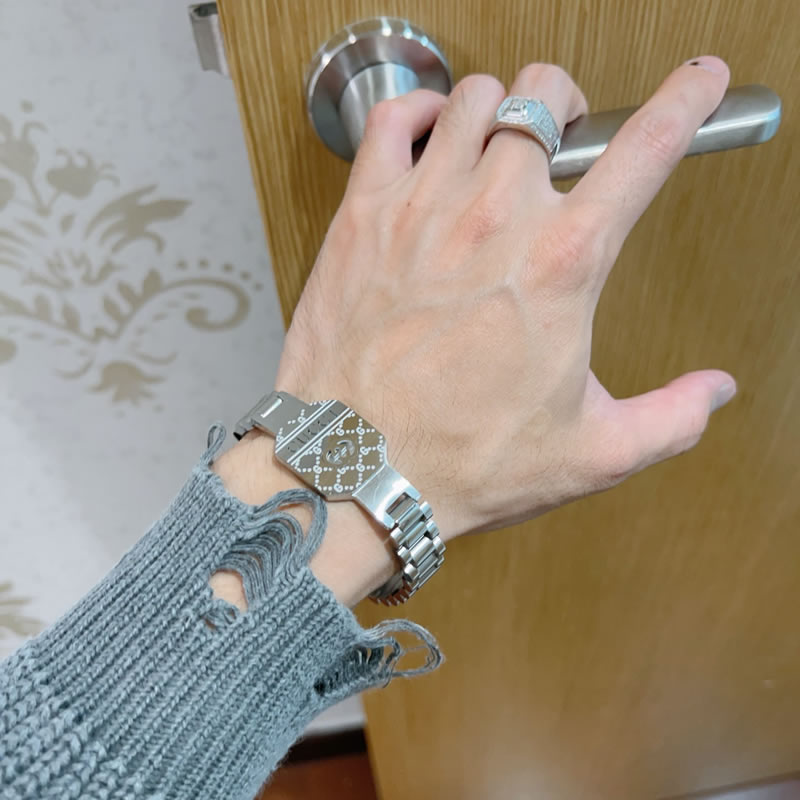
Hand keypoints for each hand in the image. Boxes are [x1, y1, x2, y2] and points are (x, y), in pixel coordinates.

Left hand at [275, 58, 734, 542]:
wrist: (357, 469)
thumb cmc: (464, 461)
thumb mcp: (591, 452)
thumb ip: (671, 419)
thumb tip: (714, 391)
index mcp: (562, 263)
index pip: (644, 148)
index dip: (685, 100)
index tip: (698, 83)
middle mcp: (494, 216)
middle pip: (546, 97)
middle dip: (566, 107)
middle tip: (561, 140)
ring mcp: (423, 207)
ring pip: (475, 98)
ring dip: (499, 108)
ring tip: (498, 142)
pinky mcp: (363, 215)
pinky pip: (393, 120)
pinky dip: (420, 109)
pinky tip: (432, 133)